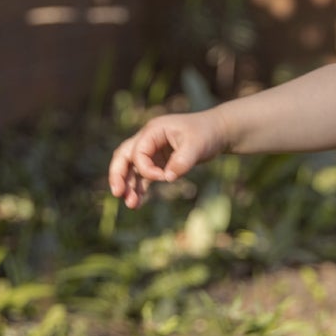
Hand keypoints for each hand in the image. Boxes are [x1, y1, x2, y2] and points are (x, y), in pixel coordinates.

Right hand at [107, 111, 224, 208]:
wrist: (218, 132)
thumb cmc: (206, 133)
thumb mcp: (197, 145)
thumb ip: (182, 161)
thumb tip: (168, 177)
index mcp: (153, 131)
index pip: (138, 152)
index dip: (146, 168)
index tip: (164, 177)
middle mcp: (148, 139)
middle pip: (124, 156)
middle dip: (118, 175)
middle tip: (118, 193)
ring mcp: (152, 151)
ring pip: (131, 168)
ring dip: (129, 186)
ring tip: (131, 205)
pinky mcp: (159, 161)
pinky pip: (143, 175)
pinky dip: (140, 188)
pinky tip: (138, 203)